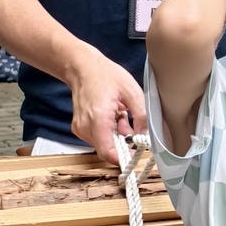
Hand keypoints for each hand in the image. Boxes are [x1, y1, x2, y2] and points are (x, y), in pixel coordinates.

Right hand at [66, 46, 146, 162]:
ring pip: (104, 144)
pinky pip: (98, 138)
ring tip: (119, 114)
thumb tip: (146, 136)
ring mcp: (80, 129)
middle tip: (129, 121)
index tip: (136, 154)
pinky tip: (111, 115)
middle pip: (109, 149)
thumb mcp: (131, 91)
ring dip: (116, 135)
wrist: (81, 67)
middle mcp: (85, 127)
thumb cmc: (104, 75)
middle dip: (123, 140)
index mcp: (98, 118)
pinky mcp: (79, 128)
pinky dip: (108, 131)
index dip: (124, 158)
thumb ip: (141, 116)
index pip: (108, 153)